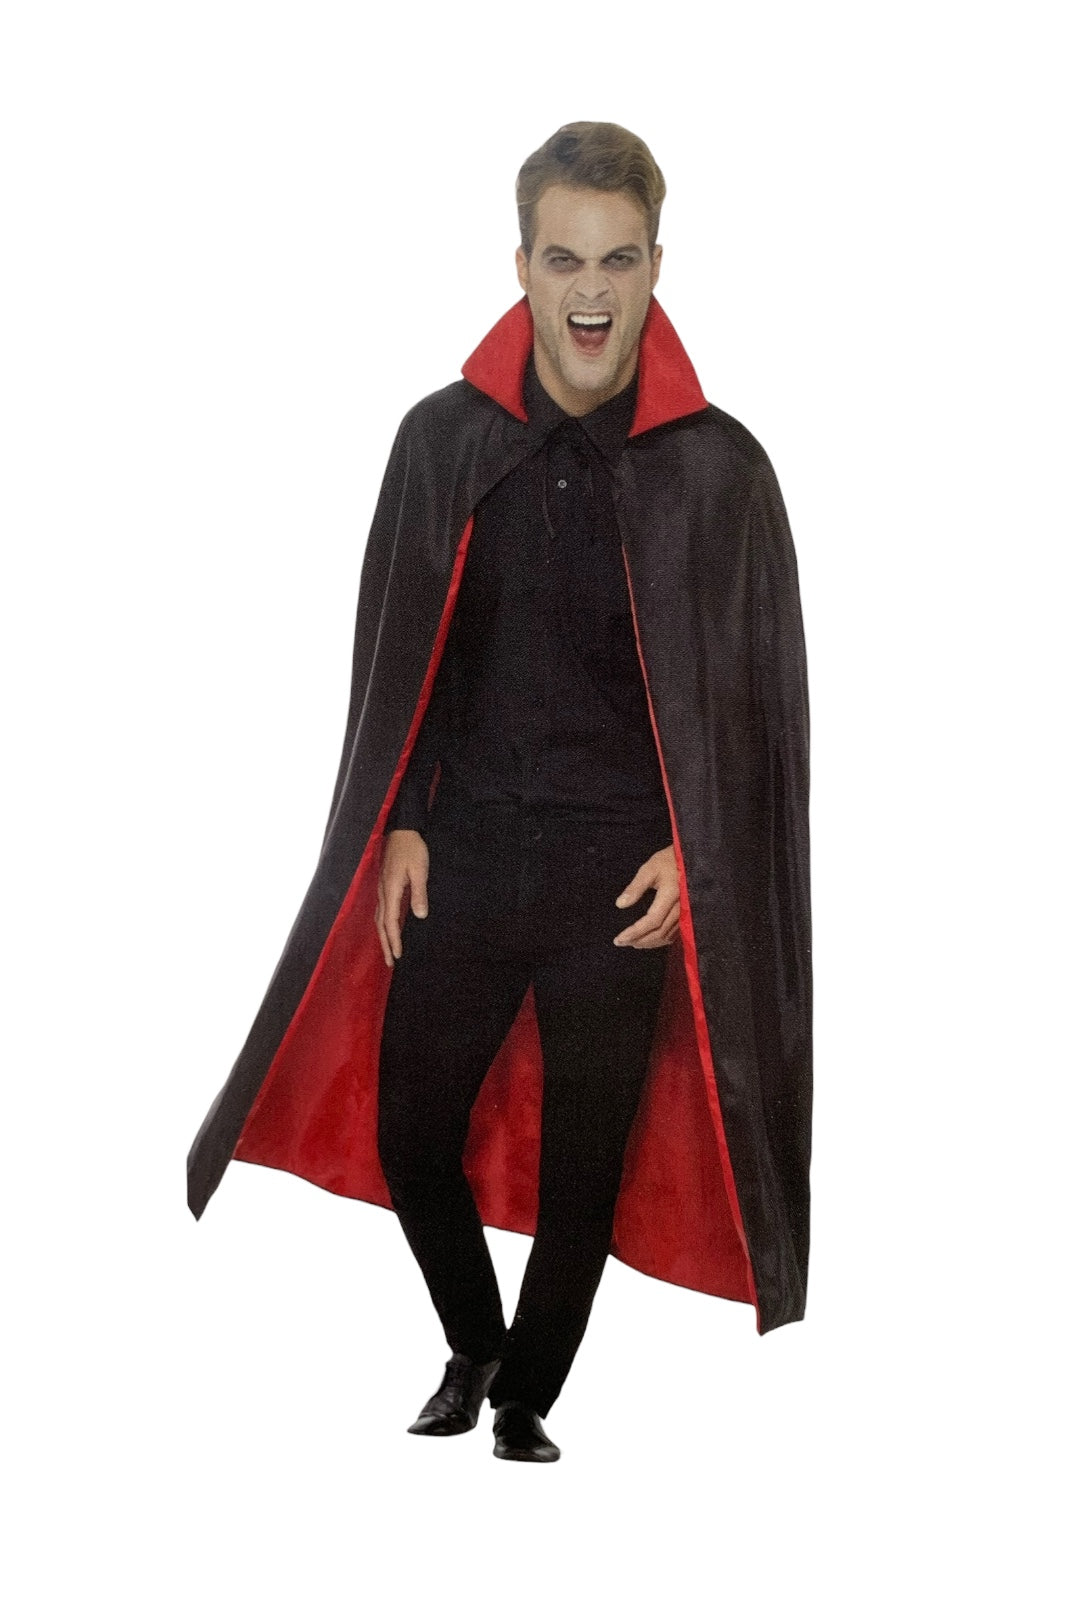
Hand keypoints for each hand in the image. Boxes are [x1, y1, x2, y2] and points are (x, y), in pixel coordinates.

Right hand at [376, 828, 429, 966]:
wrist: (402, 830)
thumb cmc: (413, 849)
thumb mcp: (420, 870)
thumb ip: (419, 893)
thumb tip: (419, 915)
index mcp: (390, 890)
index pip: (391, 922)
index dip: (394, 940)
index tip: (397, 955)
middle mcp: (382, 892)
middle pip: (381, 924)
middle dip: (385, 944)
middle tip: (390, 962)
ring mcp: (381, 888)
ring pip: (379, 918)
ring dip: (383, 936)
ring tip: (388, 950)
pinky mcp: (384, 884)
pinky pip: (381, 909)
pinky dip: (384, 923)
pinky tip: (389, 927)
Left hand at [612, 844, 680, 948]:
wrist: (690, 860)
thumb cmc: (668, 861)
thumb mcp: (649, 869)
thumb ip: (635, 888)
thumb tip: (620, 904)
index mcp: (670, 896)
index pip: (652, 920)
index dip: (635, 932)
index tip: (619, 938)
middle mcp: (680, 908)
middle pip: (659, 932)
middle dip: (639, 940)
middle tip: (622, 942)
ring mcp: (685, 914)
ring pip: (666, 936)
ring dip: (649, 943)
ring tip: (633, 943)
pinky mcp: (687, 916)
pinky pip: (674, 934)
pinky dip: (660, 940)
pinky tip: (650, 940)